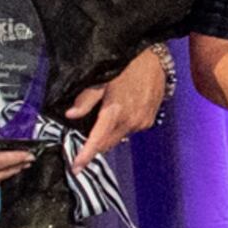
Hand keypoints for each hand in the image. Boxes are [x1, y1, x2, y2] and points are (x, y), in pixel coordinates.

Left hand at [61, 47, 172, 161]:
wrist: (156, 58)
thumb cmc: (127, 64)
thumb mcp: (101, 78)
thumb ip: (86, 99)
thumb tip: (71, 115)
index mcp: (115, 113)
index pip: (97, 142)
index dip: (85, 156)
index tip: (75, 169)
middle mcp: (130, 122)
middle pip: (107, 144)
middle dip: (94, 147)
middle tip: (81, 144)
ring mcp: (142, 123)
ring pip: (119, 138)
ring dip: (107, 137)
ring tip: (98, 127)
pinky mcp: (149, 120)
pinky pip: (130, 131)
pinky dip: (120, 129)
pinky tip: (117, 117)